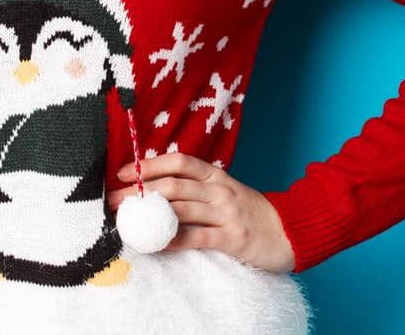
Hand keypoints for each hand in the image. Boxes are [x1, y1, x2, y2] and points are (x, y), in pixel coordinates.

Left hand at [106, 151, 295, 272]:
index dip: (149, 165)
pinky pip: (195, 238)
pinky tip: (154, 243)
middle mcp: (219, 190)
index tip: (123, 173)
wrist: (290, 231)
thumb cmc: (250, 211)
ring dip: (149, 216)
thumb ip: (197, 187)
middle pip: (173, 185)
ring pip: (180, 210)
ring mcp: (226, 213)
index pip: (178, 162)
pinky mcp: (232, 238)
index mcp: (216, 174)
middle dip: (139, 193)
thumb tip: (156, 188)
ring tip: (126, 222)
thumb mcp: (225, 190)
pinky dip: (171, 240)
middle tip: (114, 201)